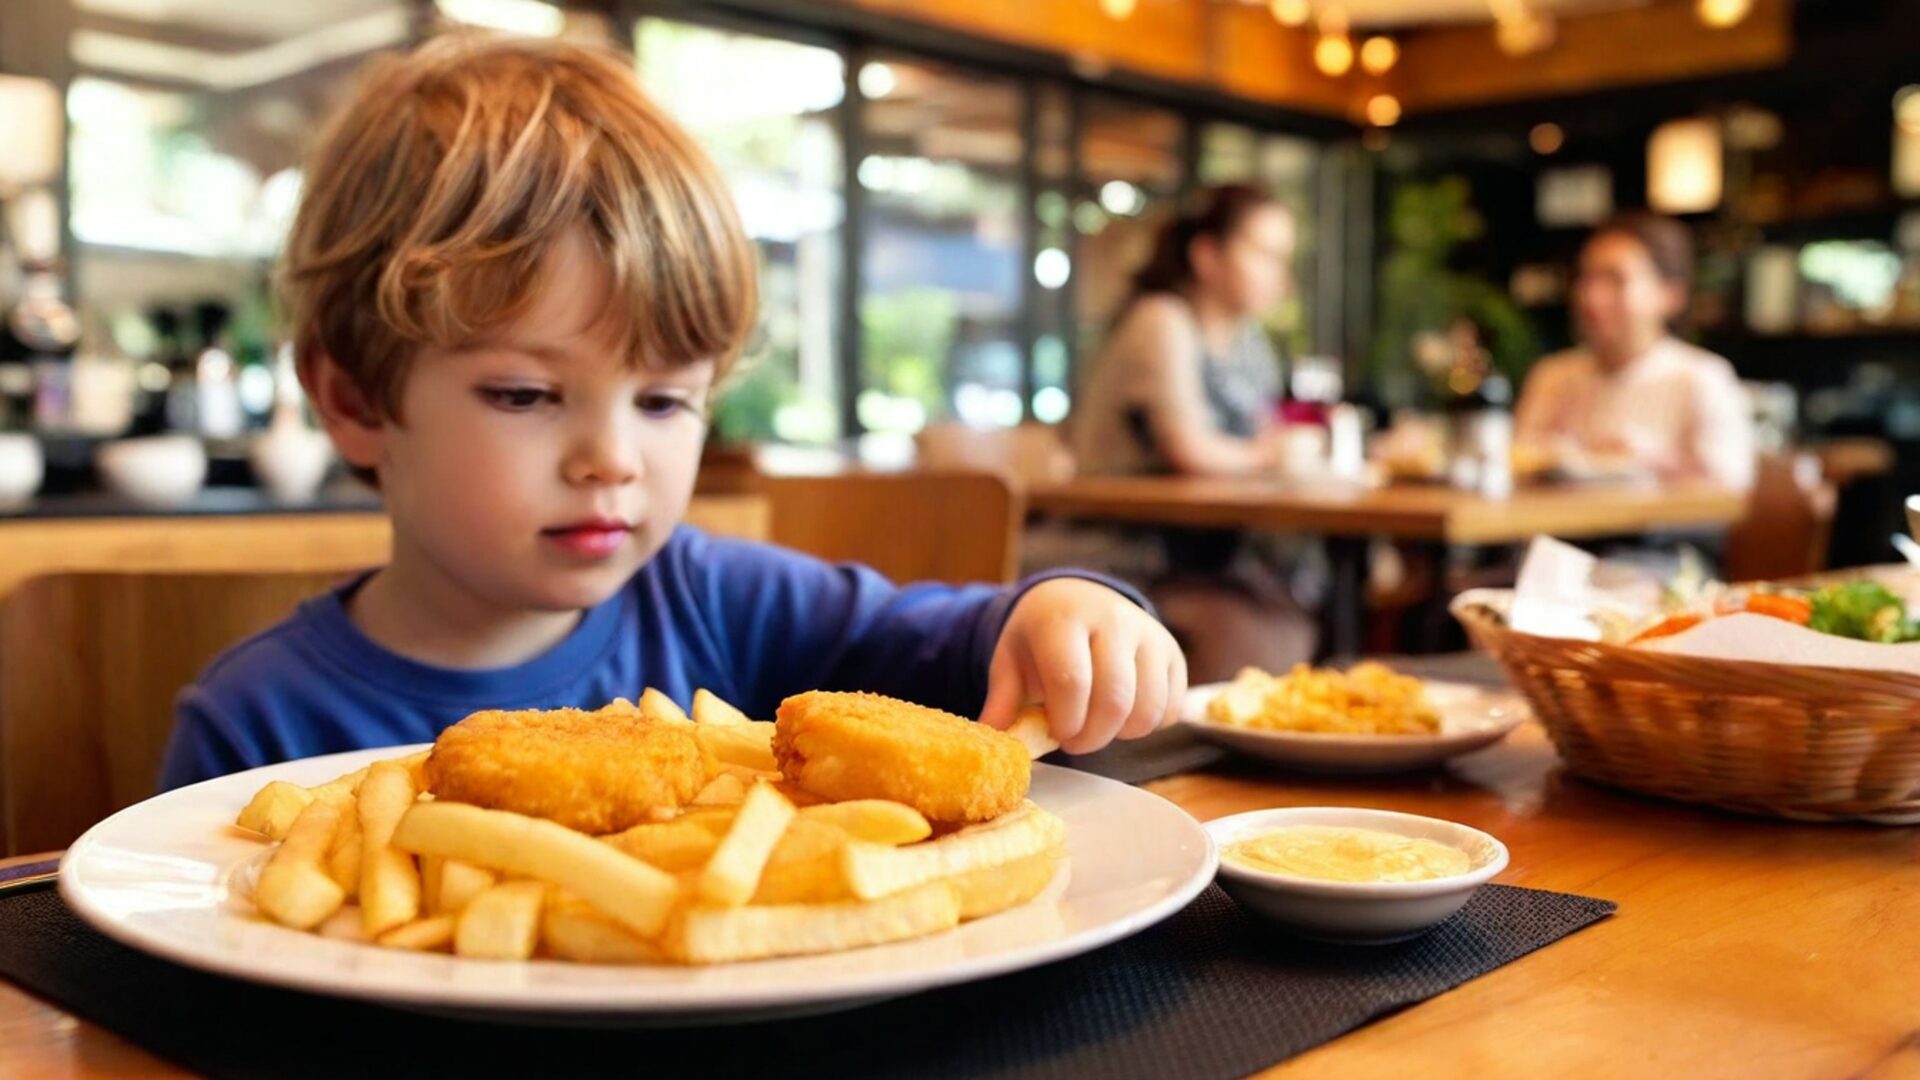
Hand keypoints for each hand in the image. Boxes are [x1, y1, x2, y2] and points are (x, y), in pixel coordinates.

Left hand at [978, 577, 1186, 754]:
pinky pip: (1171, 707)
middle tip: (1075, 742)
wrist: (1077, 598)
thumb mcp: (1010, 660)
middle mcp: (1112, 620)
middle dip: (1094, 736)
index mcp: (1064, 619)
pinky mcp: (1172, 651)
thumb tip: (996, 743)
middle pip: (1115, 698)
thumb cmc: (1040, 636)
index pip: (1072, 680)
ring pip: (1148, 707)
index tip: (1057, 735)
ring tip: (1098, 726)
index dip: (1066, 720)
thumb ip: (1003, 701)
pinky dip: (1148, 725)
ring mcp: (1148, 633)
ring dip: (1122, 734)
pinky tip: (1123, 716)